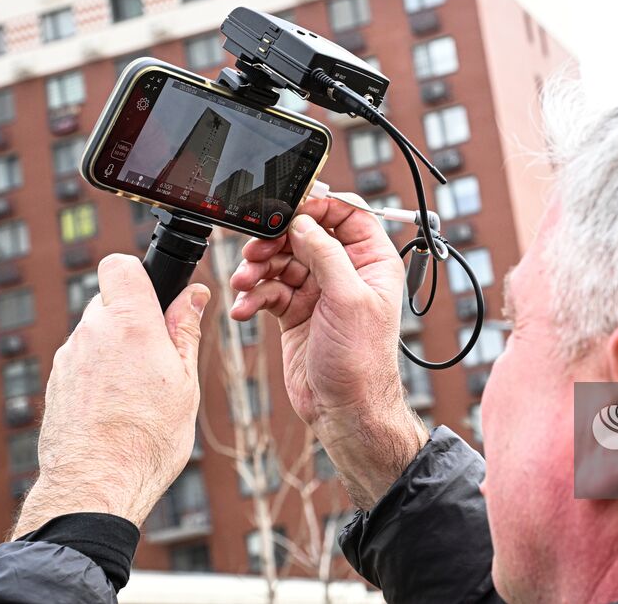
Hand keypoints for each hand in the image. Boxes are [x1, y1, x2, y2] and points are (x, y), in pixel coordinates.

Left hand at [15, 255, 209, 533]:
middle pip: (109, 303)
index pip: (120, 266)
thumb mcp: (184, 380)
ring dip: (115, 350)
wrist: (96, 484)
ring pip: (94, 335)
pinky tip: (116, 408)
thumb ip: (185, 331)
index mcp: (128, 322)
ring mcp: (67, 360)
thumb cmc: (147, 437)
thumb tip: (193, 296)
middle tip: (159, 356)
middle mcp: (90, 333)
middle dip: (133, 319)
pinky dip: (98, 375)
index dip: (140, 274)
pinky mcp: (55, 385)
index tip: (158, 297)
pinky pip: (81, 364)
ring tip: (138, 392)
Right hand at [230, 197, 426, 507]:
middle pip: (307, 234)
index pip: (348, 214)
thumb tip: (304, 222)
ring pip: (283, 260)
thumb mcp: (348, 298)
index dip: (319, 207)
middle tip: (255, 249)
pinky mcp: (295, 312)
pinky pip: (269, 290)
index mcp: (372, 261)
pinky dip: (254, 296)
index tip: (289, 209)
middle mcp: (346, 271)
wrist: (345, 409)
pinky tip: (245, 309)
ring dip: (259, 268)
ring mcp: (319, 291)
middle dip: (277, 239)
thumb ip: (326, 254)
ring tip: (246, 282)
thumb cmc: (362, 361)